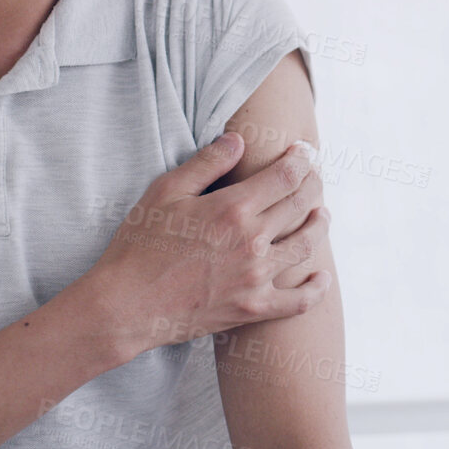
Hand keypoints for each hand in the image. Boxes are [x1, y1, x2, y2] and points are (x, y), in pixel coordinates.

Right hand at [83, 132, 332, 357]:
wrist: (126, 305)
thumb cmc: (139, 245)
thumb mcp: (165, 192)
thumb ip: (206, 163)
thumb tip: (239, 139)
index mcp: (233, 208)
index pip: (285, 175)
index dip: (301, 160)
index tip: (305, 153)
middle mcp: (252, 241)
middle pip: (300, 204)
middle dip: (313, 184)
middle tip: (315, 176)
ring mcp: (256, 278)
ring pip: (305, 246)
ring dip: (319, 225)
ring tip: (322, 214)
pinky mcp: (253, 308)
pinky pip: (298, 301)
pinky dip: (316, 288)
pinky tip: (321, 276)